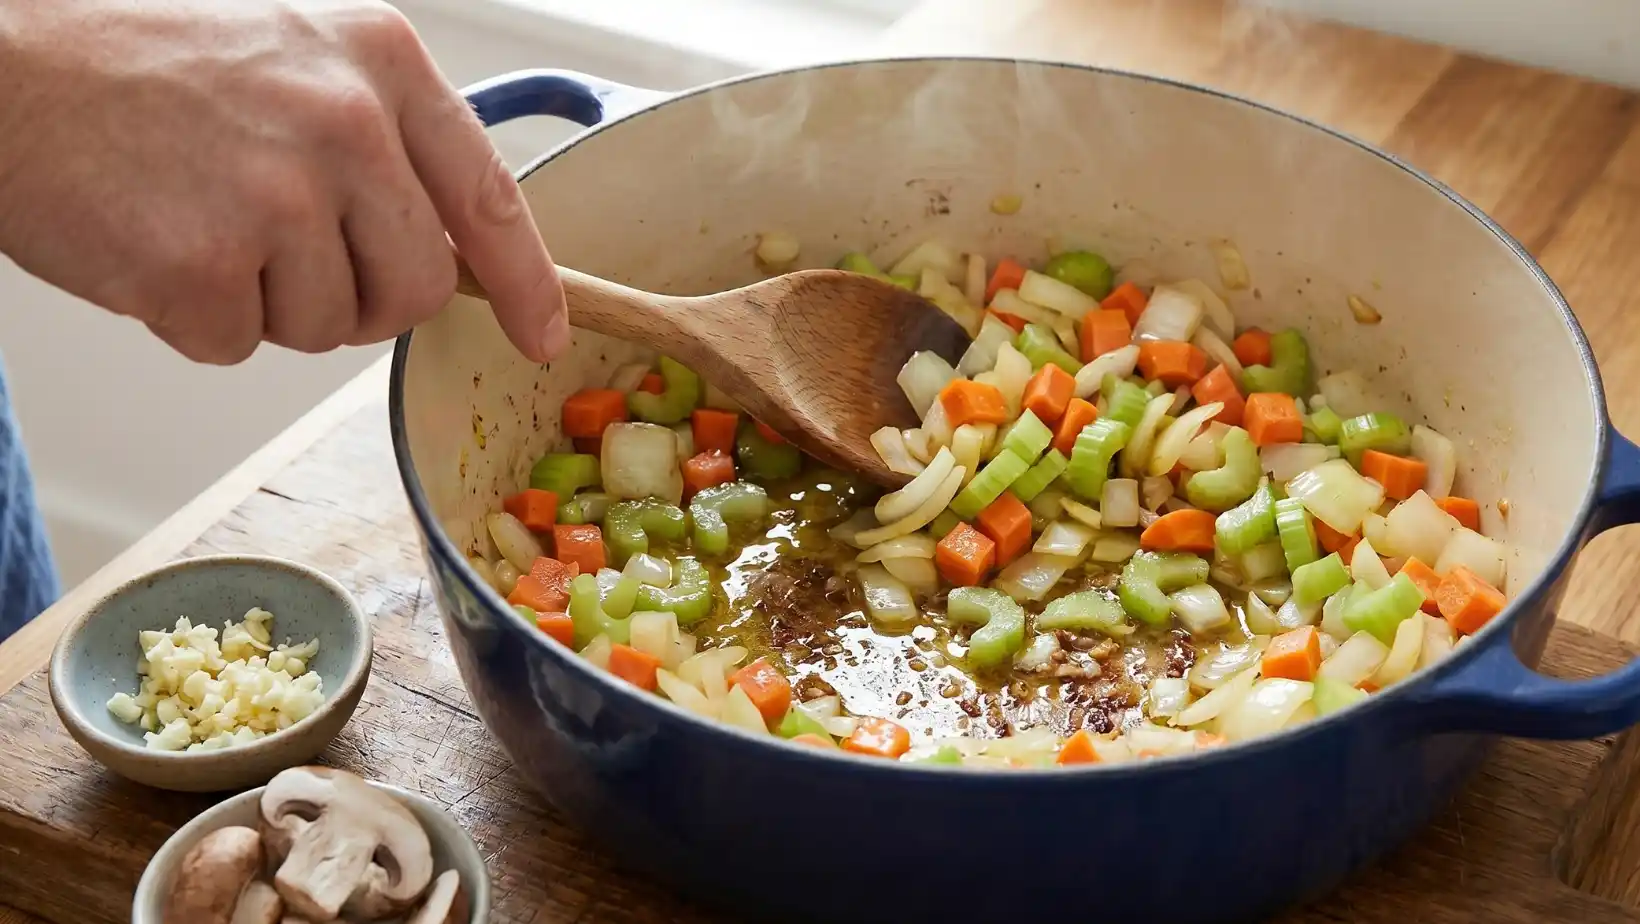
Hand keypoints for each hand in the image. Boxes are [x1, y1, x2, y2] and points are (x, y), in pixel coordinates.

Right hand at [0, 0, 568, 363]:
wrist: (1, 69)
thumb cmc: (144, 67)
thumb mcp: (297, 59)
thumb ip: (385, 144)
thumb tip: (451, 250)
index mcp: (382, 64)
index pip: (492, 198)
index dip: (528, 284)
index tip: (546, 334)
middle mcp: (346, 123)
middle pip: (417, 287)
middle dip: (364, 297)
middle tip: (285, 251)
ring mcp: (278, 196)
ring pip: (331, 326)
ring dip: (270, 303)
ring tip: (203, 221)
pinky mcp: (204, 264)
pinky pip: (239, 345)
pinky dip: (195, 319)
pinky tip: (156, 245)